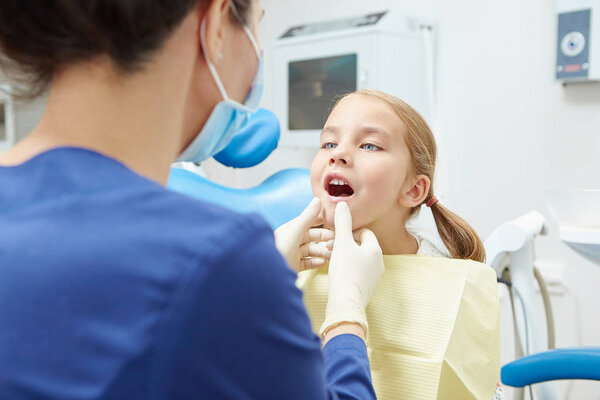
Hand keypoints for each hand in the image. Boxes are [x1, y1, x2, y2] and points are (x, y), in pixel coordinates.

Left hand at [274, 198, 333, 271]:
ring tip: (331, 253)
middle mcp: (290, 240)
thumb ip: (307, 218)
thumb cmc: (277, 253)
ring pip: (311, 250)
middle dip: (324, 238)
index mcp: (289, 230)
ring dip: (322, 251)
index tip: (332, 220)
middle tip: (336, 241)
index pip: (307, 221)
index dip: (320, 220)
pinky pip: (307, 262)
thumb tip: (317, 200)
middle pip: (311, 237)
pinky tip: (322, 262)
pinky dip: (316, 262)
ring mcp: (292, 254)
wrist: (267, 276)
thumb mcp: (293, 234)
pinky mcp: (293, 266)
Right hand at [320, 202, 383, 338]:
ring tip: (331, 258)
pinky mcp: (367, 287)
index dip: (349, 231)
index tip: (336, 237)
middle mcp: (379, 262)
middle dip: (346, 244)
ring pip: (359, 259)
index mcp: (375, 250)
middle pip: (361, 245)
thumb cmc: (344, 272)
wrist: (345, 304)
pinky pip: (357, 272)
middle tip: (330, 247)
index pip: (364, 232)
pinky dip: (347, 268)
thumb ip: (342, 223)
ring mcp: (374, 276)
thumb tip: (342, 204)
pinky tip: (336, 272)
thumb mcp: (342, 243)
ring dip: (345, 256)